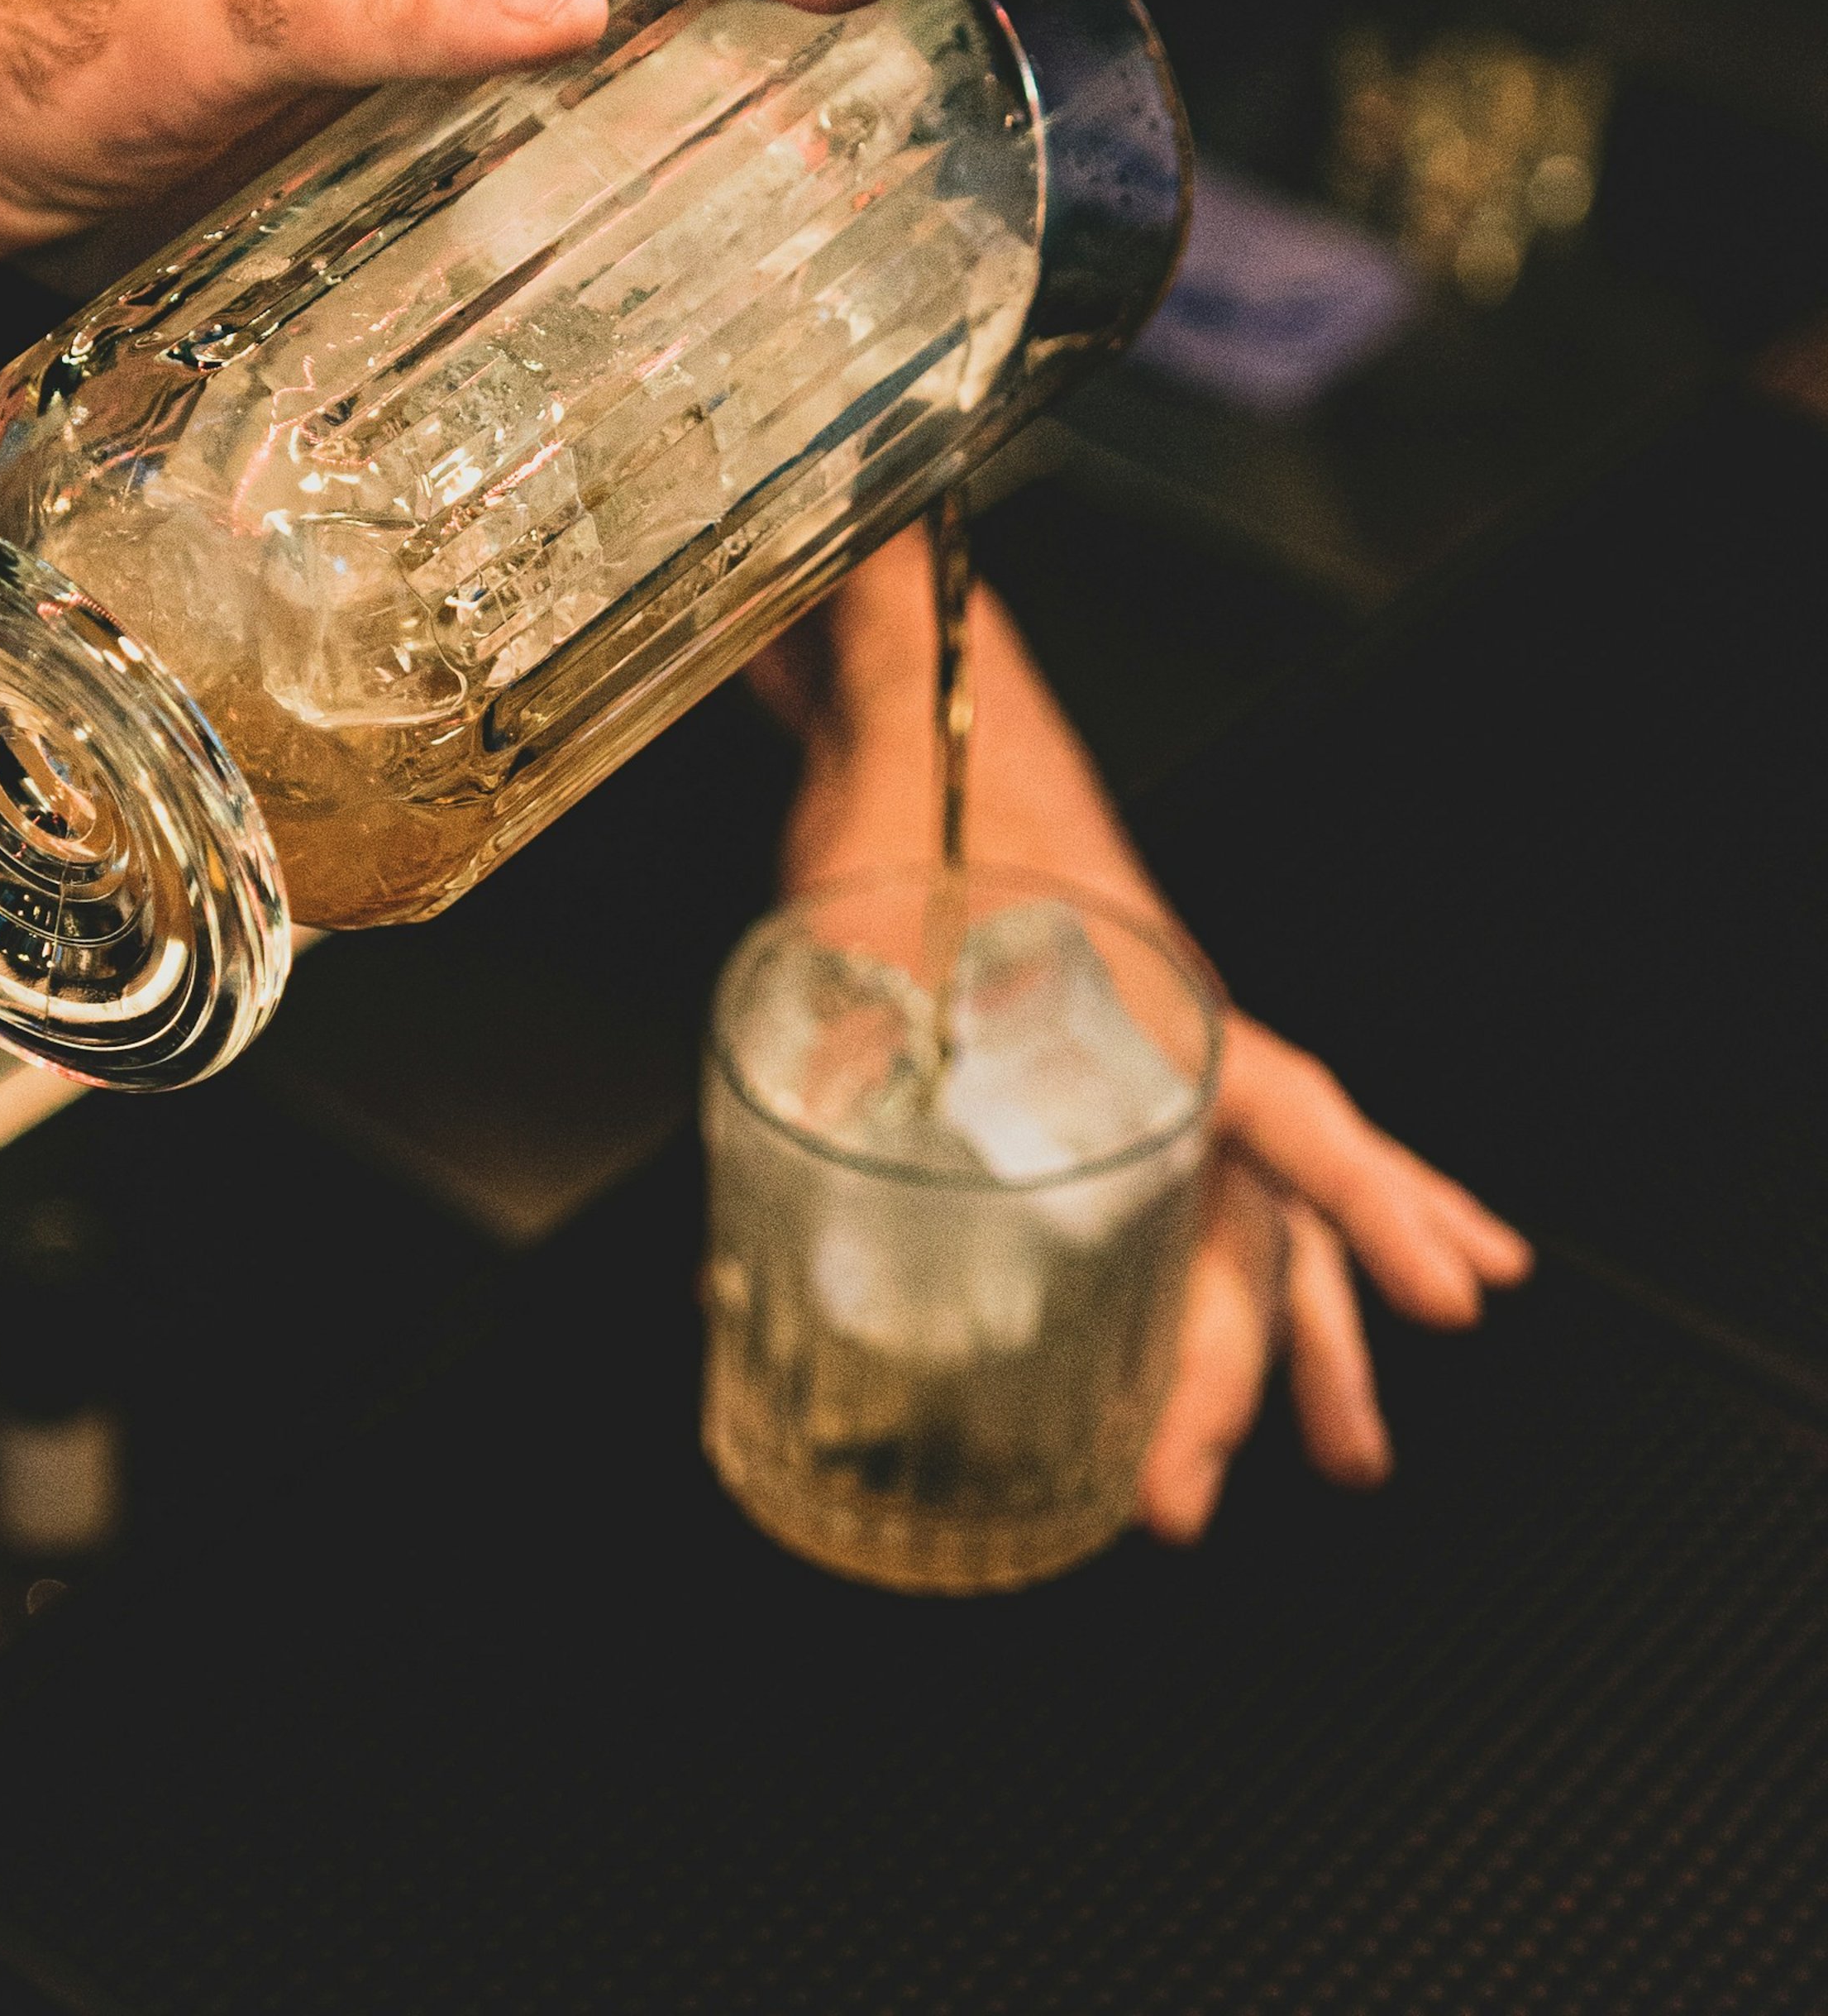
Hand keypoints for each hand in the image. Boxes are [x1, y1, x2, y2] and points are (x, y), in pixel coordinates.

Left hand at [756, 526, 1531, 1537]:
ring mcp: (1160, 1055)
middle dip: (1260, 1366)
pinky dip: (1272, 1242)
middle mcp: (1180, 1041)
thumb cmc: (914, 805)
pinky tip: (1284, 1306)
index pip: (1296, 1115)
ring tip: (1350, 1452)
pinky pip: (1213, 1173)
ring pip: (1259, 1209)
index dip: (1377, 1206)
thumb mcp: (856, 945)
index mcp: (1152, 1006)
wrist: (919, 706)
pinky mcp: (1114, 1062)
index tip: (1455, 1296)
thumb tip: (756, 1247)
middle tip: (1189, 1506)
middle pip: (1257, 1213)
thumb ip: (835, 1082)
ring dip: (1304, 1335)